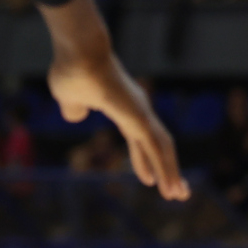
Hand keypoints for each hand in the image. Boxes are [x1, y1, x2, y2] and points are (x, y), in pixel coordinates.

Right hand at [42, 0, 187, 199]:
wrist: (78, 52)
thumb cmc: (73, 70)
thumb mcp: (69, 97)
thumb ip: (74, 108)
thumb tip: (76, 114)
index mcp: (126, 108)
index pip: (142, 140)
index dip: (146, 160)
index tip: (150, 180)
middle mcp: (139, 110)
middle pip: (160, 146)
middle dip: (169, 170)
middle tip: (178, 193)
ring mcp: (141, 113)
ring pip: (162, 149)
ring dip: (171, 173)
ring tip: (178, 196)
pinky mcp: (139, 117)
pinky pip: (154, 148)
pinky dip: (163, 168)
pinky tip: (166, 185)